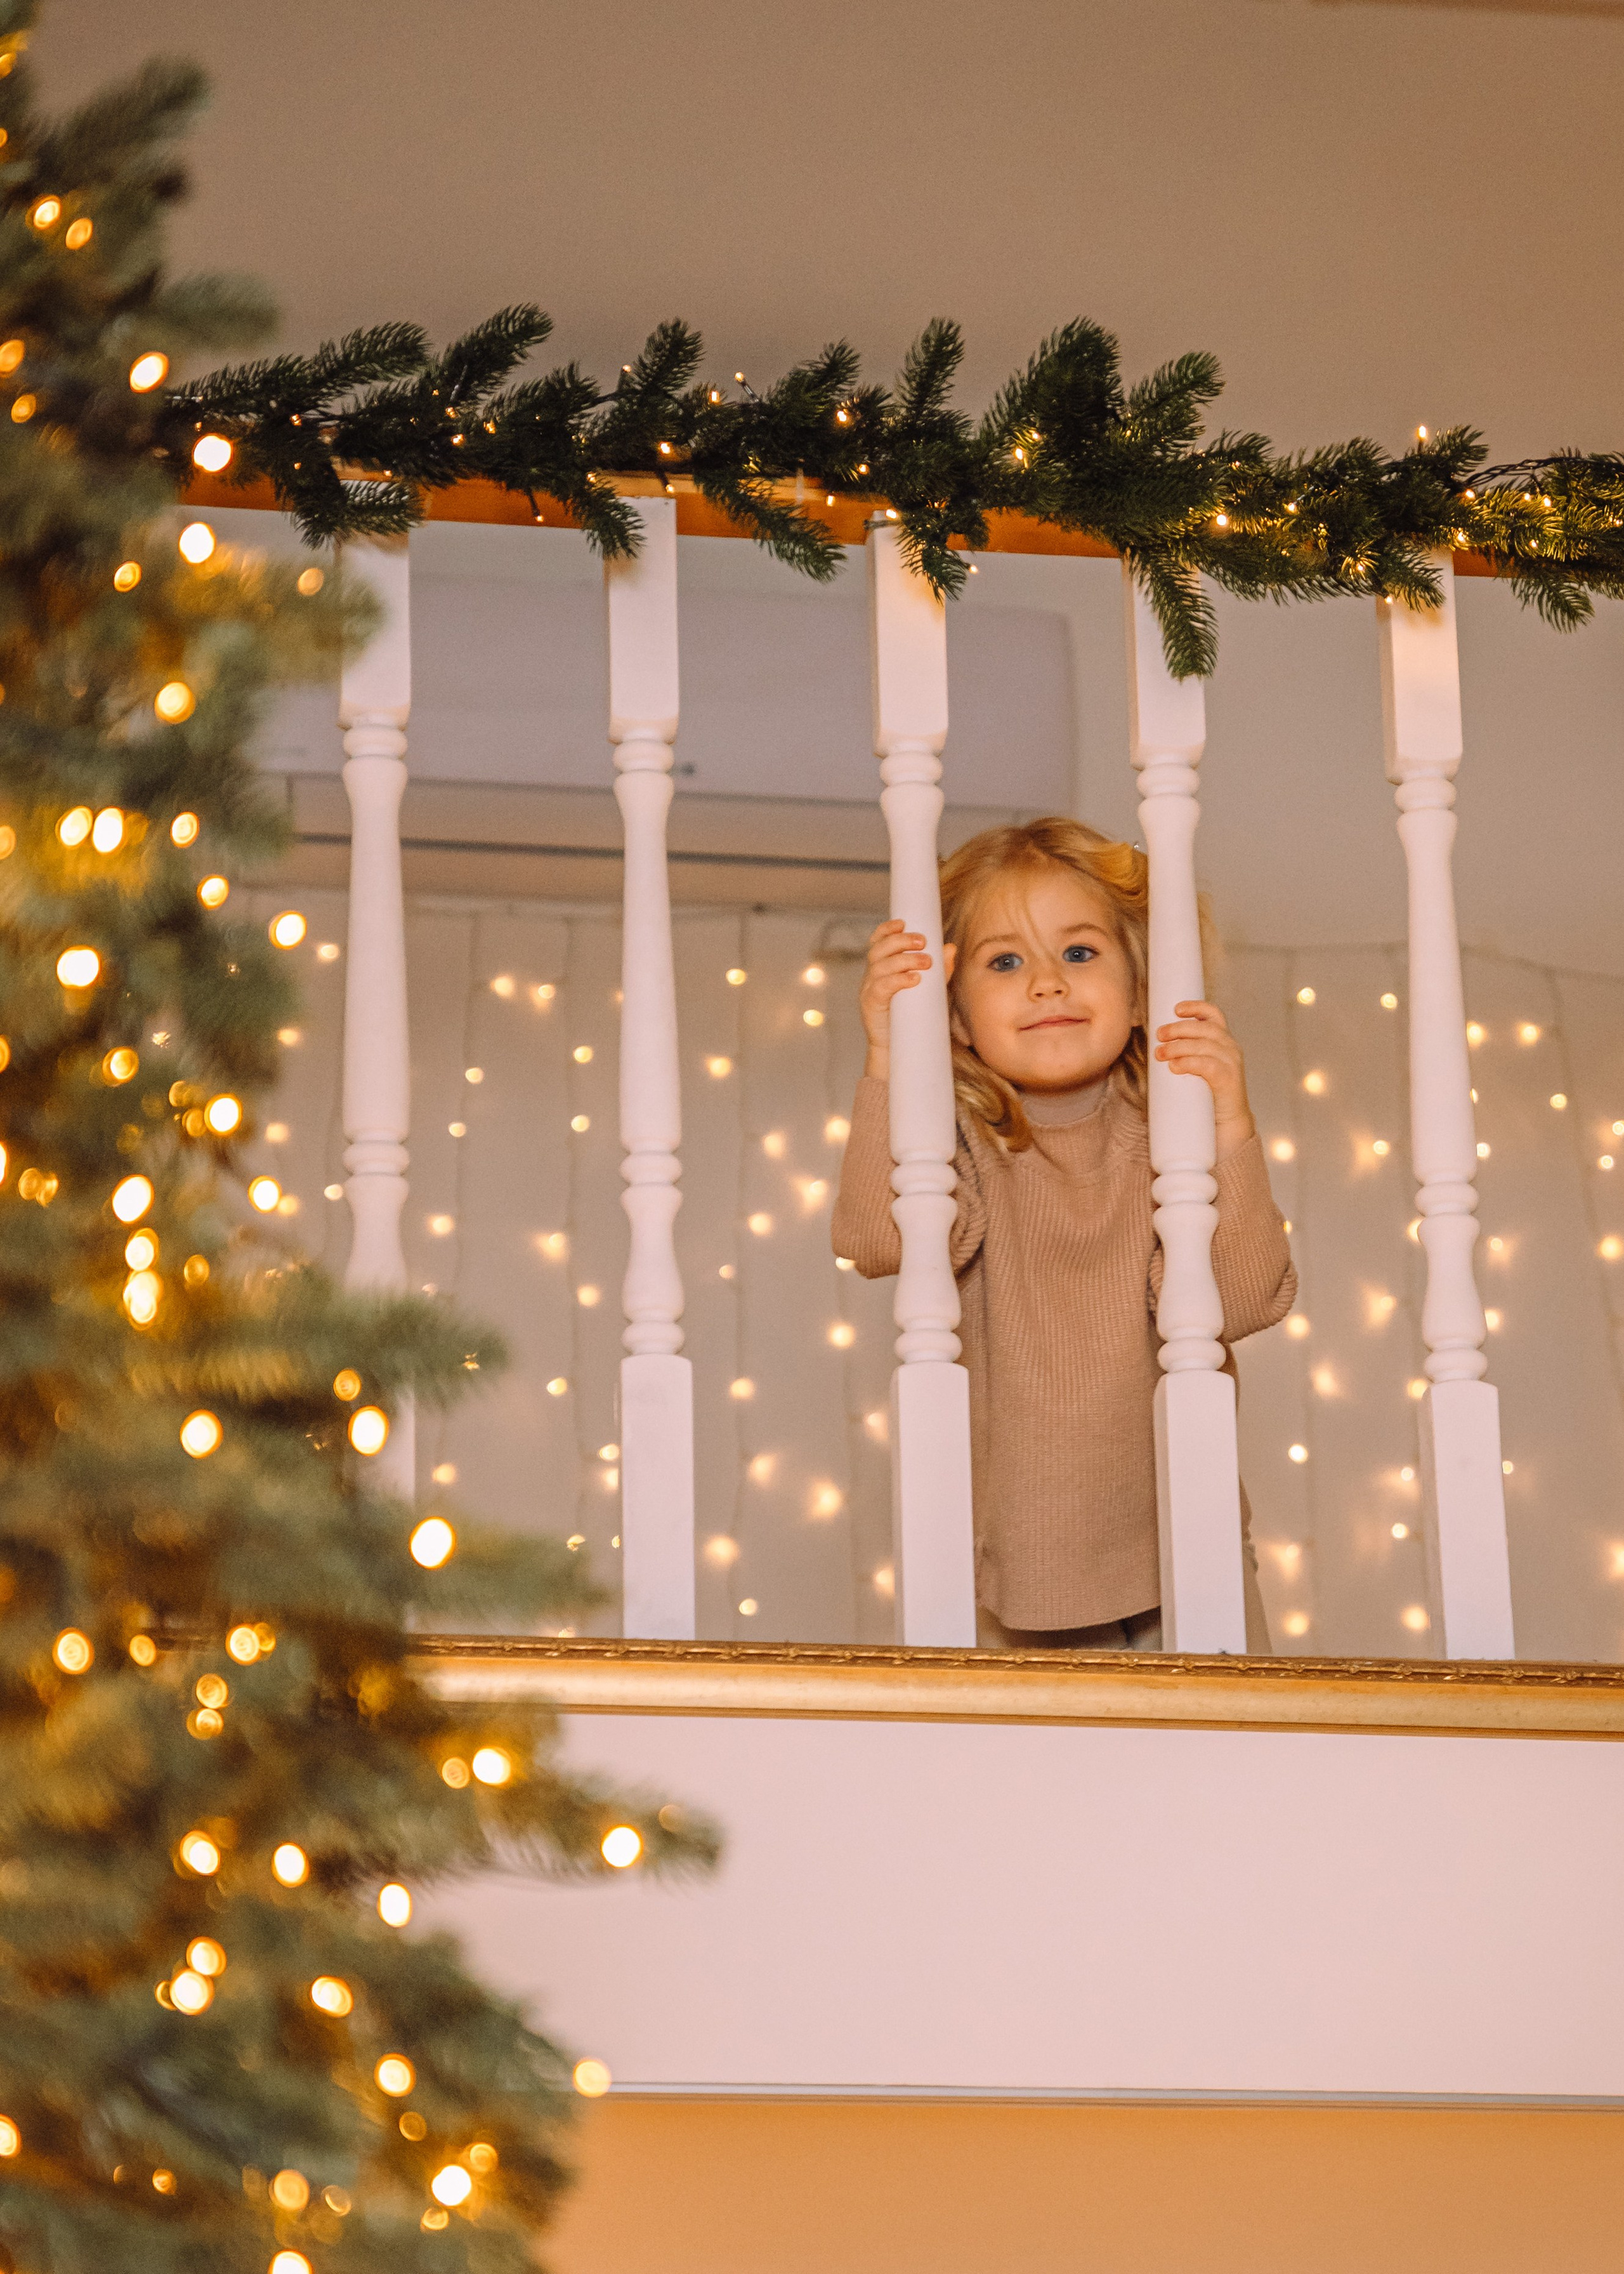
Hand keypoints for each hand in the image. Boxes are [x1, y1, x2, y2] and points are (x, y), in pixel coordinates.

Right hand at [860, 919, 932, 1080]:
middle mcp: (872, 975)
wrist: (897, 1048)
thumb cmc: (912, 1017)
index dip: (887, 929)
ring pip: (880, 966)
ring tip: (926, 962)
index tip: (903, 923)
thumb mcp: (929, 990)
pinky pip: (881, 987)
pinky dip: (898, 980)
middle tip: (923, 942)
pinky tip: (914, 979)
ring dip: (904, 960)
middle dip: (901, 941)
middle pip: (879, 949)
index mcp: (881, 967)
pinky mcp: (871, 1006)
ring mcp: (869, 990)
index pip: (878, 941)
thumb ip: (939, 970)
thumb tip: (950, 948)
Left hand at [1154, 1000, 1255, 1158]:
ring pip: (1204, 1045)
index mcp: (1222, 1041)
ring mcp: (1232, 1062)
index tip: (1175, 1009)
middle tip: (1159, 1036)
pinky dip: (1189, 1063)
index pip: (1213, 1015)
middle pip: (1204, 1028)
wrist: (1225, 1123)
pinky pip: (1208, 1065)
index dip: (1195, 1007)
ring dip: (1178, 1047)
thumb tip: (1155, 1047)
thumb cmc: (1205, 1094)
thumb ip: (1184, 1054)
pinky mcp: (1229, 1079)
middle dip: (1178, 1029)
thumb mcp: (1196, 1067)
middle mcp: (1230, 1047)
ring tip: (1160, 1054)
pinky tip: (1175, 1066)